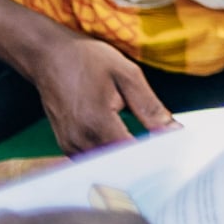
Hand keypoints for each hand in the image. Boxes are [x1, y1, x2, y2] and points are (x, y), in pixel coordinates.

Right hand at [27, 33, 173, 155]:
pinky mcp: (65, 146)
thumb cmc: (89, 60)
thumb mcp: (127, 74)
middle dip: (141, 160)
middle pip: (118, 166)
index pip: (131, 156)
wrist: (51, 56)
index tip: (170, 150)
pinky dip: (109, 155)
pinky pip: (92, 160)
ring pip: (104, 166)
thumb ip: (150, 107)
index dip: (153, 156)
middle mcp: (79, 140)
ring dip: (124, 160)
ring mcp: (69, 146)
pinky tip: (121, 141)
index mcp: (97, 123)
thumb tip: (173, 131)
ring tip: (143, 145)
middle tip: (161, 148)